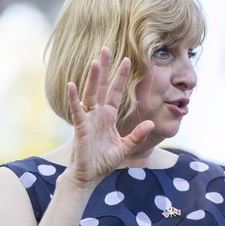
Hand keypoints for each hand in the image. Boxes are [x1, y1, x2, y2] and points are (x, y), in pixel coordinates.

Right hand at [65, 47, 153, 187]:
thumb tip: (151, 123)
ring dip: (93, 78)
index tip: (127, 60)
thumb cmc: (104, 162)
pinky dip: (74, 98)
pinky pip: (77, 111)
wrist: (89, 177)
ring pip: (90, 94)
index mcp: (109, 117)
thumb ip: (137, 135)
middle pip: (103, 87)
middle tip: (106, 48)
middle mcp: (98, 114)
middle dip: (105, 68)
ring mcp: (89, 119)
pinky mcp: (80, 128)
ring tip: (95, 61)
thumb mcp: (125, 148)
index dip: (121, 76)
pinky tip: (73, 84)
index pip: (116, 92)